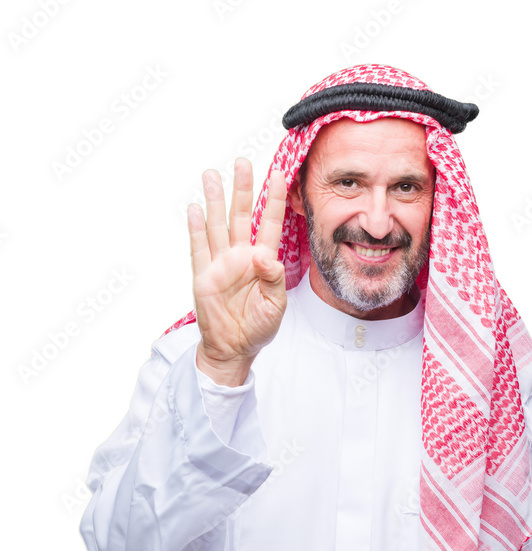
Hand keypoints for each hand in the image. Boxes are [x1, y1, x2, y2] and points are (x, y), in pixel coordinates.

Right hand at [187, 159, 287, 380]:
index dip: (274, 199)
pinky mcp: (203, 275)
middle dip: (242, 189)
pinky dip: (196, 228)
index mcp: (263, 261)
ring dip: (214, 200)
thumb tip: (263, 257)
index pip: (269, 223)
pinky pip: (198, 247)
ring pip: (217, 224)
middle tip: (242, 162)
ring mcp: (220, 263)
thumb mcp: (275, 307)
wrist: (233, 348)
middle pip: (241, 215)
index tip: (279, 173)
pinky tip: (195, 208)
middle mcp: (241, 256)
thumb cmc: (258, 328)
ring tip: (211, 175)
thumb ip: (273, 279)